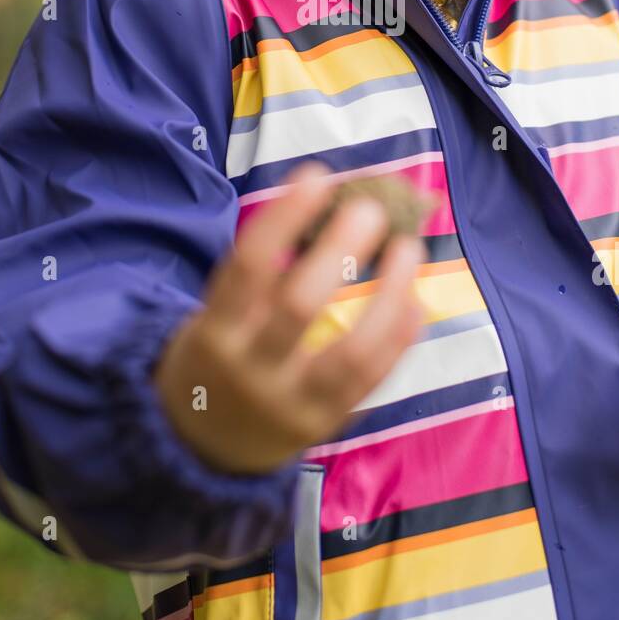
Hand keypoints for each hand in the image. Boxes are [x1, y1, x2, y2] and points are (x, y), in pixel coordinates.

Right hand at [152, 161, 425, 473]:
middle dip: (338, 252)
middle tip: (370, 209)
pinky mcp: (326, 423)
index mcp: (215, 330)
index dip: (285, 217)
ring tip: (408, 248)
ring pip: (349, 352)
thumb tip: (337, 198)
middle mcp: (251, 367)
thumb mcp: (218, 314)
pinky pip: (370, 380)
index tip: (319, 175)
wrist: (202, 444)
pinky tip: (416, 302)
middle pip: (298, 306)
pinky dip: (398, 338)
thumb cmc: (222, 352)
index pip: (248, 266)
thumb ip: (265, 271)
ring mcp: (292, 401)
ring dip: (387, 295)